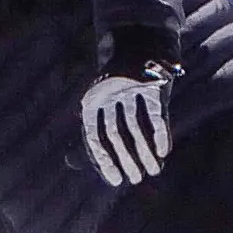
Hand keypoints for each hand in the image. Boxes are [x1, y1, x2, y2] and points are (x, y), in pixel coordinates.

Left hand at [79, 48, 178, 190]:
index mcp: (91, 101)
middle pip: (116, 133)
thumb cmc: (115, 89)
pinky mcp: (151, 85)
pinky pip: (156, 114)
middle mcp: (108, 95)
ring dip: (146, 152)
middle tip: (136, 179)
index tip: (116, 182)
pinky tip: (163, 152)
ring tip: (153, 171)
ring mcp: (130, 89)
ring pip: (137, 126)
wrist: (139, 50)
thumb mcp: (98, 107)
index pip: (94, 137)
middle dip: (127, 159)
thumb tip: (69, 163)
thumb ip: (88, 134)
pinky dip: (160, 134)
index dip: (105, 161)